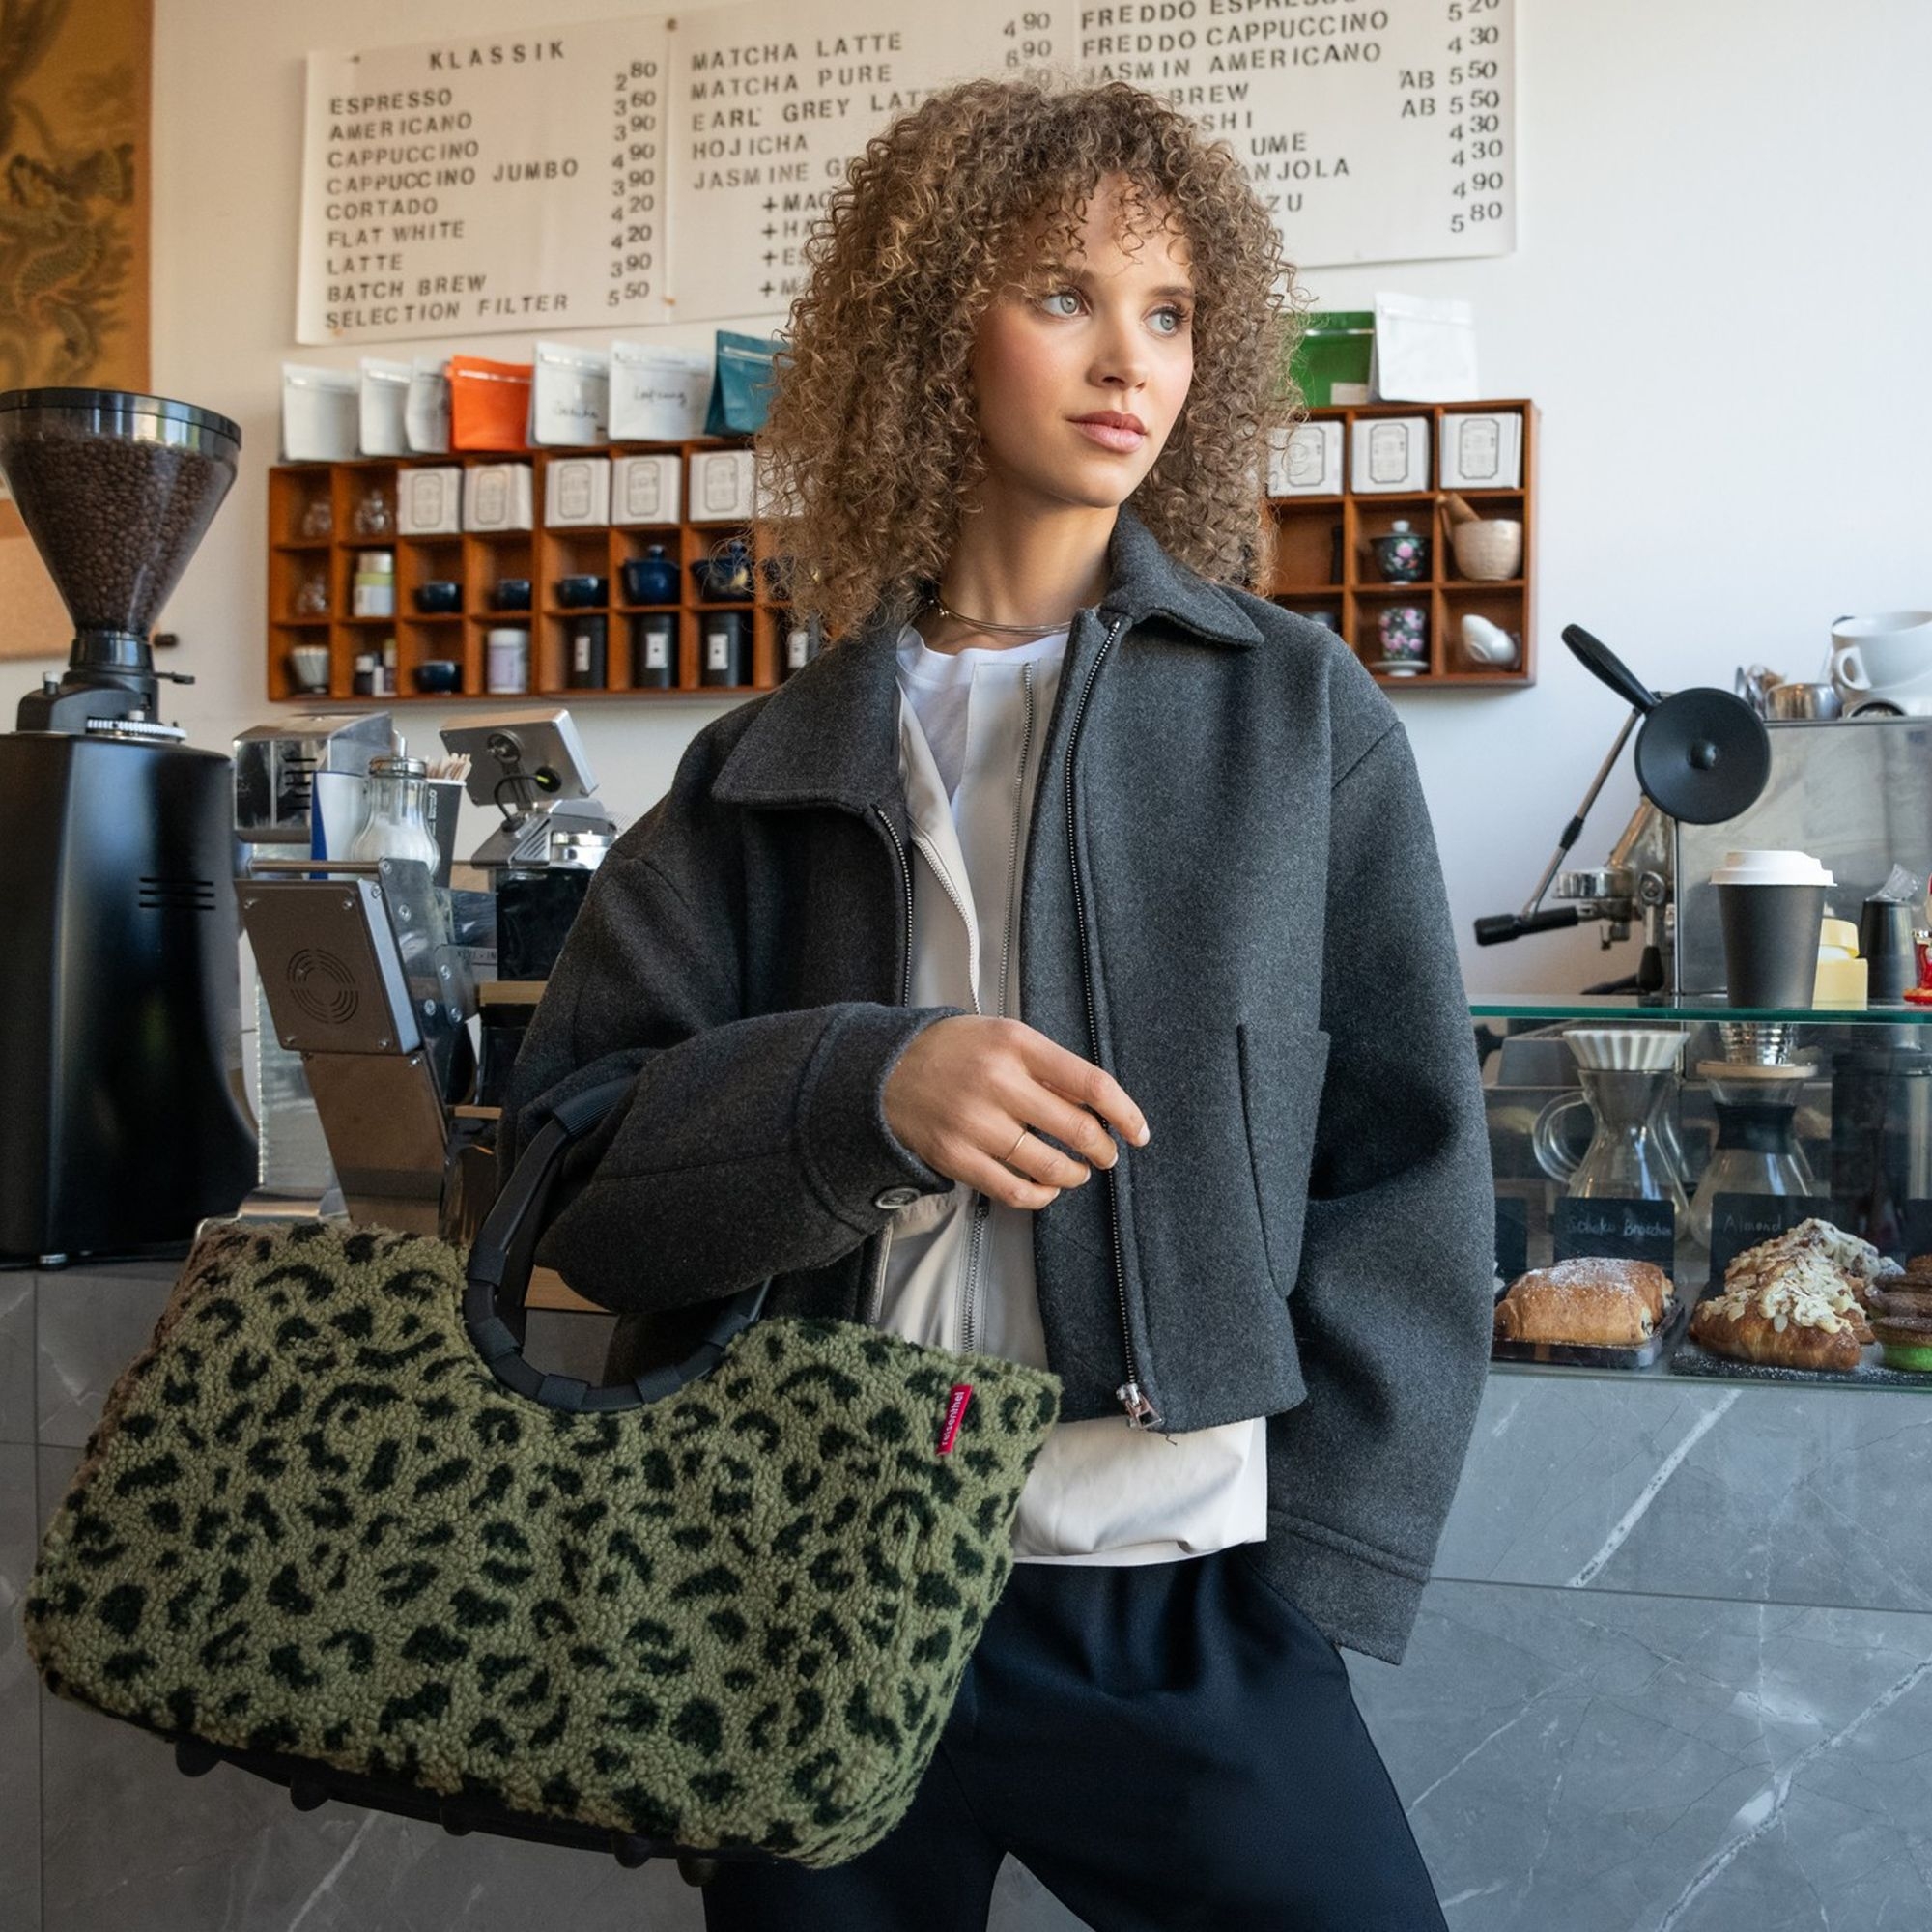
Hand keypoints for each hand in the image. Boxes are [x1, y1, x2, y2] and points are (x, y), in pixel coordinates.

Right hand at [883, 1016, 1150, 1209]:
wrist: (887, 1070)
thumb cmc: (958, 1052)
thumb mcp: (1005, 1036)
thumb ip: (1050, 1066)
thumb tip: (1101, 1108)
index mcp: (1017, 1044)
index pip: (1090, 1083)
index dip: (1124, 1113)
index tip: (1138, 1132)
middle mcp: (998, 1082)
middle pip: (1075, 1129)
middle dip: (1102, 1150)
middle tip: (1106, 1155)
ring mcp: (975, 1123)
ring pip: (1047, 1165)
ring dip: (1073, 1175)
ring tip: (1076, 1172)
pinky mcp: (956, 1156)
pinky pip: (1012, 1190)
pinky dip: (1039, 1196)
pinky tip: (1046, 1189)